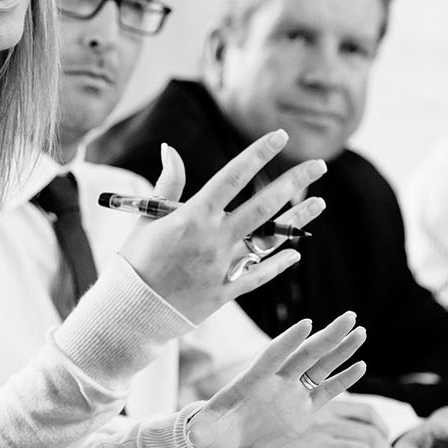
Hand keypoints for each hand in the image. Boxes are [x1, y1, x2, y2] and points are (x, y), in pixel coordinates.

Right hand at [120, 132, 324, 323]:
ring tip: (321, 203)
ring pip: (268, 239)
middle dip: (294, 182)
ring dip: (296, 221)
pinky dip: (276, 265)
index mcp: (192, 216)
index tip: (280, 135)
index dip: (258, 153)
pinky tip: (294, 254)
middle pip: (263, 205)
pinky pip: (256, 276)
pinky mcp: (223, 293)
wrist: (127, 312)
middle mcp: (213, 239)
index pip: (233, 176)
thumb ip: (166, 183)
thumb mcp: (147, 218)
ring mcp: (221, 267)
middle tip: (320, 165)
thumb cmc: (133, 261)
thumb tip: (169, 148)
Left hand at [188, 312, 366, 447]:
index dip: (288, 341)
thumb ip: (204, 430)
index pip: (274, 356)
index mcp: (253, 380)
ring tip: (360, 331)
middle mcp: (277, 380)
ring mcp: (292, 392)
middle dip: (327, 336)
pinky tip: (361, 364)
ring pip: (321, 366)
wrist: (228, 440)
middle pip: (305, 353)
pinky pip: (326, 391)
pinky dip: (343, 379)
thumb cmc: (213, 432)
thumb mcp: (206, 432)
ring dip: (340, 349)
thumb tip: (195, 433)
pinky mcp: (303, 409)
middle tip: (349, 316)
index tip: (306, 324)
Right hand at [233, 397, 394, 447]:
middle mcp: (321, 422)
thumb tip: (353, 435)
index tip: (384, 442)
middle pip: (372, 434)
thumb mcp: (296, 416)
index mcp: (320, 407)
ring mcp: (314, 443)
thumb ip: (322, 418)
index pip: (366, 413)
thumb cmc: (263, 436)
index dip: (383, 429)